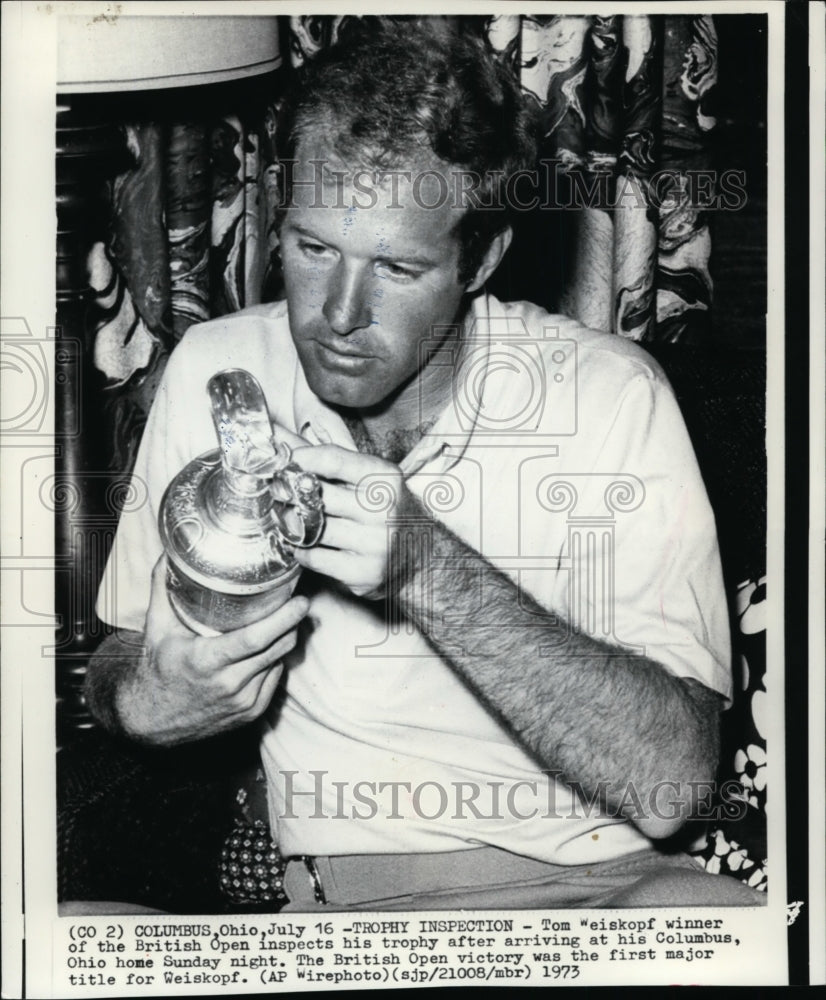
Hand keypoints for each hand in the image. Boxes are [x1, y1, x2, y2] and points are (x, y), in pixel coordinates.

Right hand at [117, 555, 309, 744]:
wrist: (154, 721)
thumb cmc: (157, 669)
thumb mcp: (156, 628)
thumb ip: (162, 586)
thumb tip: (171, 551)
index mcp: (207, 661)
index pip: (256, 639)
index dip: (283, 618)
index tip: (300, 601)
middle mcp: (229, 684)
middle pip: (277, 648)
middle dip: (293, 622)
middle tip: (300, 600)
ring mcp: (244, 701)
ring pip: (280, 661)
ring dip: (288, 639)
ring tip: (290, 617)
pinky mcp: (252, 712)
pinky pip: (276, 677)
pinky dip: (277, 659)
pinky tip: (273, 644)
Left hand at [287, 443, 424, 598]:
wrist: (420, 556)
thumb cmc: (385, 510)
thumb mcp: (370, 478)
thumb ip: (332, 460)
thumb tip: (284, 441)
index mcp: (386, 478)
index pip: (332, 459)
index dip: (301, 458)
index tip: (285, 462)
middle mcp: (385, 510)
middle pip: (317, 495)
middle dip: (292, 494)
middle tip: (281, 494)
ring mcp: (376, 544)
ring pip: (312, 528)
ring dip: (293, 524)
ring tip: (292, 519)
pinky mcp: (366, 573)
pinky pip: (315, 557)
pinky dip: (302, 550)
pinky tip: (305, 543)